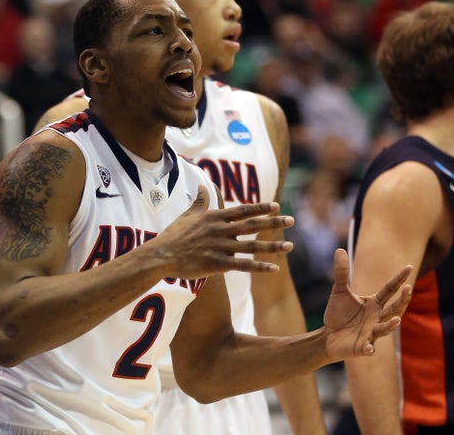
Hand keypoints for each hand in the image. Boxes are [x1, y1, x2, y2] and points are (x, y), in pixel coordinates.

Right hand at [155, 185, 293, 278]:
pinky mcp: (217, 264)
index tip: (277, 206)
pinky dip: (259, 267)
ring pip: (252, 246)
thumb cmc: (173, 235)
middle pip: (252, 225)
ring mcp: (220, 247)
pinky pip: (243, 265)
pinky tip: (274, 268)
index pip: (243, 211)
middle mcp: (221, 230)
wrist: (161, 255)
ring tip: (290, 245)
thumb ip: (199, 201)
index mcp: (215, 217)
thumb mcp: (187, 215)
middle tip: (292, 220)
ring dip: (272, 246)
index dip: (261, 208)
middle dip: (273, 222)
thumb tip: (203, 186)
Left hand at [321, 248, 411, 359]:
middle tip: (408, 289)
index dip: (399, 278)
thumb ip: (341, 272)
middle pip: (395, 309)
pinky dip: (369, 348)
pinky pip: (368, 348)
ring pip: (385, 329)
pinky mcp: (362, 347)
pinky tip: (368, 348)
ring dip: (390, 325)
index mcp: (374, 303)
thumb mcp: (339, 291)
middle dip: (403, 300)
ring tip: (396, 320)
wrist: (328, 336)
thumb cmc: (338, 313)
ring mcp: (371, 333)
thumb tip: (339, 249)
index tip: (409, 266)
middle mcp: (377, 318)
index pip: (390, 289)